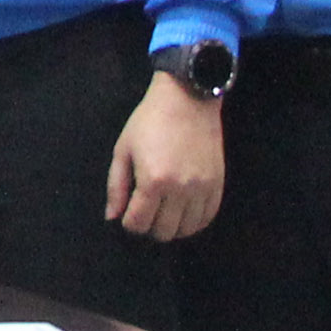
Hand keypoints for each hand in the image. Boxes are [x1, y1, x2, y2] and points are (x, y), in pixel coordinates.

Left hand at [103, 72, 226, 241]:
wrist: (187, 98)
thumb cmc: (149, 121)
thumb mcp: (123, 149)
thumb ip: (116, 186)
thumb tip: (112, 217)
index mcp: (153, 181)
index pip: (138, 223)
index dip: (129, 223)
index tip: (128, 212)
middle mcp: (180, 189)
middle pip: (163, 231)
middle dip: (149, 227)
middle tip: (146, 212)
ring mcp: (202, 188)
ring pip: (187, 229)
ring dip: (172, 227)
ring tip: (164, 212)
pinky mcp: (217, 184)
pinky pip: (207, 217)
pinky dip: (194, 222)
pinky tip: (183, 213)